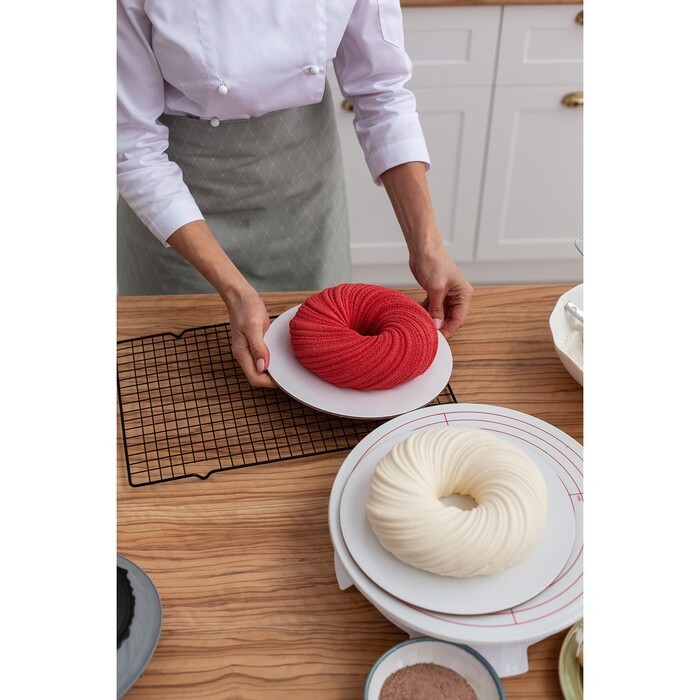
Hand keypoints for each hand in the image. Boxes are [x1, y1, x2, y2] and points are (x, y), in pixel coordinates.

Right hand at [167, 220, 276, 388]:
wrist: (240, 295)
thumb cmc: (246, 308)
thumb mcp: (254, 326)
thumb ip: (258, 347)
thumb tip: (262, 366)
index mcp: (242, 353)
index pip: (255, 378)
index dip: (269, 382)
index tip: (283, 380)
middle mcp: (244, 354)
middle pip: (257, 376)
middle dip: (271, 380)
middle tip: (288, 376)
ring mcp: (248, 350)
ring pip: (259, 369)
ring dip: (272, 372)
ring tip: (286, 370)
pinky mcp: (253, 344)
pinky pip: (262, 358)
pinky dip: (271, 361)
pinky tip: (280, 358)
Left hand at [409, 242, 472, 339]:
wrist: (423, 248)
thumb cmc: (434, 262)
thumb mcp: (436, 288)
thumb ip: (436, 309)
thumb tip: (436, 326)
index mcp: (464, 294)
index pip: (459, 318)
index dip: (449, 329)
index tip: (438, 339)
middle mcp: (457, 296)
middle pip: (450, 318)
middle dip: (439, 325)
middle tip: (428, 335)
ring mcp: (446, 295)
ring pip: (440, 314)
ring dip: (431, 319)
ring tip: (422, 326)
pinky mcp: (435, 293)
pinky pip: (432, 308)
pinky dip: (425, 312)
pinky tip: (418, 316)